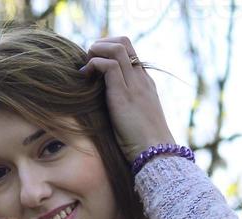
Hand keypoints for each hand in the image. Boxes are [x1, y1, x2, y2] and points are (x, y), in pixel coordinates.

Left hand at [76, 36, 176, 161]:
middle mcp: (141, 79)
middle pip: (124, 42)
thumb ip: (121, 107)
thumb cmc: (142, 144)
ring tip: (85, 68)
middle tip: (87, 62)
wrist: (156, 154)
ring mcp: (134, 85)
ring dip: (96, 51)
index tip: (94, 64)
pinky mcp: (123, 95)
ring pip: (117, 48)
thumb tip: (101, 108)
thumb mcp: (132, 120)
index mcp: (144, 83)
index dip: (108, 50)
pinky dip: (94, 64)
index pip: (129, 52)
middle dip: (101, 44)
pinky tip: (85, 77)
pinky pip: (109, 66)